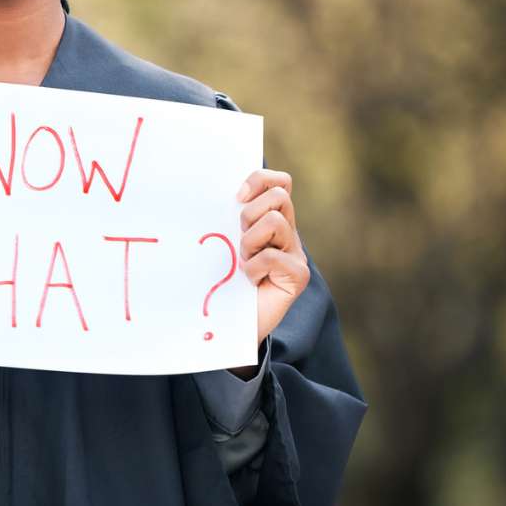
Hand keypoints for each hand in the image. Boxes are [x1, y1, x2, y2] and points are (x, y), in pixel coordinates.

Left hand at [236, 168, 309, 343]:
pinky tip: (249, 280)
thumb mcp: (221, 242)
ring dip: (250, 241)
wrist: (229, 324)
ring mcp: (295, 254)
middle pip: (279, 195)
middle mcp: (287, 234)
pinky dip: (254, 267)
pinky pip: (274, 255)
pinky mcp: (298, 275)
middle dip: (250, 213)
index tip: (236, 198)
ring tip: (243, 261)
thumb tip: (207, 191)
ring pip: (276, 221)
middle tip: (238, 240)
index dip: (259, 181)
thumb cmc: (221, 280)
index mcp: (269, 220)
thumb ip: (225, 219)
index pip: (279, 182)